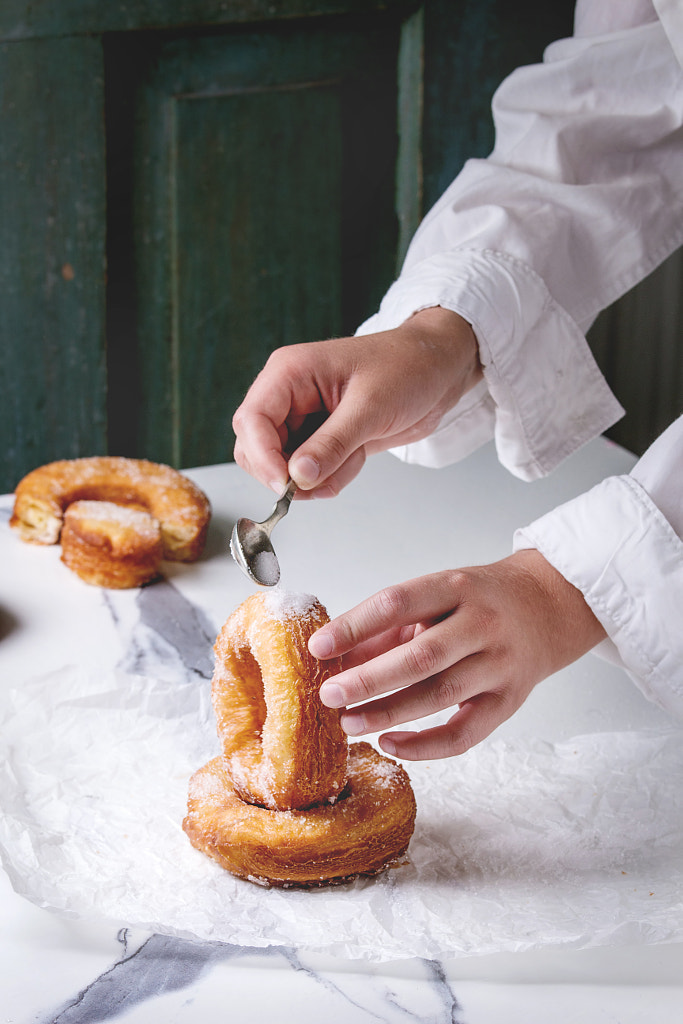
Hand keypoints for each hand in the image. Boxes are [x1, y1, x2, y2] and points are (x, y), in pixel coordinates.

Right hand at [232, 307, 481, 497]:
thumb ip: (332, 444)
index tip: (286, 486)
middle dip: (286, 473)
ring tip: (354, 459)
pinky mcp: (320, 437)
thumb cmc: (408, 368)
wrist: (438, 370)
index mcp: (290, 372)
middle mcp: (289, 394)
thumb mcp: (371, 407)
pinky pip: (308, 471)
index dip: (263, 457)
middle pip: (256, 448)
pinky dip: (331, 476)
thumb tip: (297, 475)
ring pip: (282, 466)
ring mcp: (303, 417)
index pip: (253, 420)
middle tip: (321, 483)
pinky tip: (358, 457)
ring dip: (316, 477)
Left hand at [309, 549, 605, 759]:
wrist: (548, 607)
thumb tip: (334, 659)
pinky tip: (389, 744)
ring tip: (348, 722)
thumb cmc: (479, 601)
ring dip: (388, 713)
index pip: (398, 603)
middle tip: (328, 694)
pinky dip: (425, 746)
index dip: (354, 626)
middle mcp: (482, 623)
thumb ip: (387, 626)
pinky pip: (465, 733)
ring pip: (440, 695)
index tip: (317, 648)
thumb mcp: (435, 596)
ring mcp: (500, 664)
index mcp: (456, 586)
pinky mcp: (508, 701)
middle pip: (421, 656)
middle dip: (369, 679)